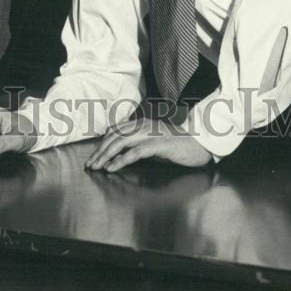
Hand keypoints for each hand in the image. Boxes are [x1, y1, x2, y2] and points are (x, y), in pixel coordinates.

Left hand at [85, 116, 211, 171]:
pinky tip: (112, 168)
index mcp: (141, 123)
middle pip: (115, 136)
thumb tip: (117, 156)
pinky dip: (121, 159)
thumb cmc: (177, 147)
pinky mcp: (159, 145)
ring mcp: (151, 134)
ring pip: (121, 141)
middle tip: (89, 165)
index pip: (115, 130)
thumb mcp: (153, 144)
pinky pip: (136, 152)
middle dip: (99, 151)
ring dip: (106, 155)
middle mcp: (144, 125)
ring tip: (96, 167)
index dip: (102, 143)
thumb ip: (137, 145)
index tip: (93, 157)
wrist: (200, 146)